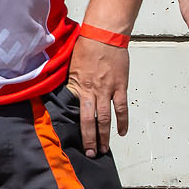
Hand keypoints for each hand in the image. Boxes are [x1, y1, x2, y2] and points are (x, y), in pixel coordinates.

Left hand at [65, 37, 129, 156]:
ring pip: (106, 118)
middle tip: (89, 153)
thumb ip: (71, 83)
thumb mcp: (71, 65)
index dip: (73, 126)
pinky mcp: (120, 87)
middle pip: (89, 121)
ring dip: (104, 135)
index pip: (74, 112)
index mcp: (77, 86)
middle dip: (89, 139)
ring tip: (103, 149)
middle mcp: (92, 91)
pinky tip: (121, 132)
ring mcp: (107, 90)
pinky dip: (122, 121)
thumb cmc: (86, 46)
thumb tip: (67, 95)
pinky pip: (121, 108)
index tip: (71, 139)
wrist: (104, 35)